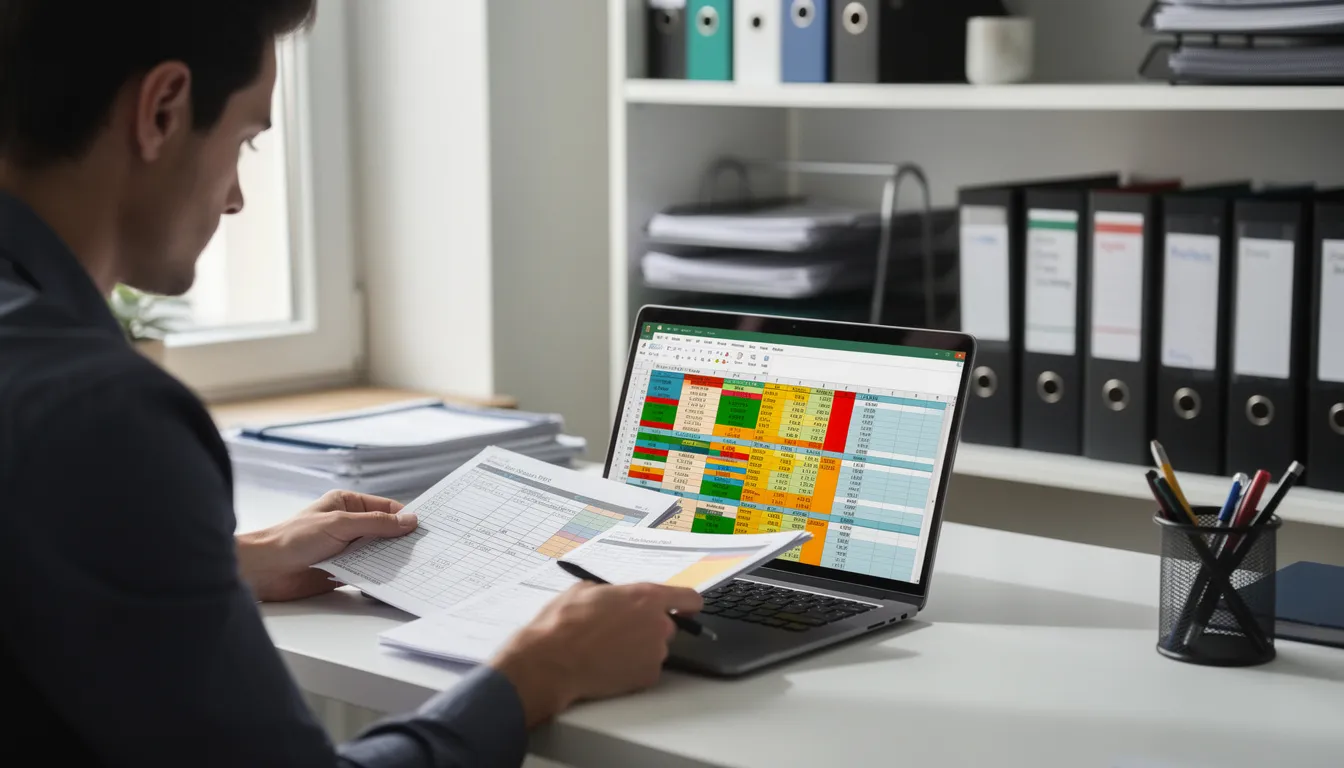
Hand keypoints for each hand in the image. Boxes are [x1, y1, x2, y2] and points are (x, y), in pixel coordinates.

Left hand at [236, 490, 416, 601]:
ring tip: (413, 566)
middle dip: (401, 540)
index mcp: (347, 504)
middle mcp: (348, 525)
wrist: (265, 569)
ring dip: (391, 559)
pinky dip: (379, 575)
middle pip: (384, 531)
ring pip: (377, 552)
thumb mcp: (340, 524)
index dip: (405, 516)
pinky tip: (392, 580)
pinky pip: (367, 571)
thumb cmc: (293, 538)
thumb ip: (376, 523)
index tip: (424, 528)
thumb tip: (408, 520)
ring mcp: (346, 548)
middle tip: (424, 549)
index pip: (385, 508)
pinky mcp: (342, 570)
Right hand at [489, 582, 702, 726]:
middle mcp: (658, 625)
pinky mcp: (647, 677)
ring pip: (655, 649)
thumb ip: (611, 592)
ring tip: (607, 651)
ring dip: (639, 650)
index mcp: (646, 597)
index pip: (689, 598)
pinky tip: (608, 666)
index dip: (687, 605)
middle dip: (648, 629)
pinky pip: (646, 670)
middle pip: (668, 627)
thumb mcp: (585, 590)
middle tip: (620, 633)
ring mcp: (655, 653)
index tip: (684, 610)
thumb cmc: (563, 622)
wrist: (552, 660)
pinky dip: (632, 669)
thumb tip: (613, 597)